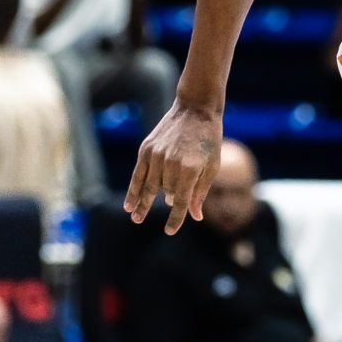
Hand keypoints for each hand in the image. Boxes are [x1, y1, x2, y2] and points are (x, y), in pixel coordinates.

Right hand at [124, 101, 222, 233]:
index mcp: (189, 169)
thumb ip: (200, 192)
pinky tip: (129, 202)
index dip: (175, 218)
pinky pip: (137, 173)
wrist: (196, 109)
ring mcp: (156, 155)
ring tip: (135, 217)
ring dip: (141, 202)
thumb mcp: (212, 166)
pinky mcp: (146, 148)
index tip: (170, 231)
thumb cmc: (208, 140)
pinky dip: (133, 189)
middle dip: (157, 207)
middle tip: (142, 221)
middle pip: (163, 193)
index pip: (180, 201)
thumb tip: (195, 216)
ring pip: (148, 185)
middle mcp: (170, 163)